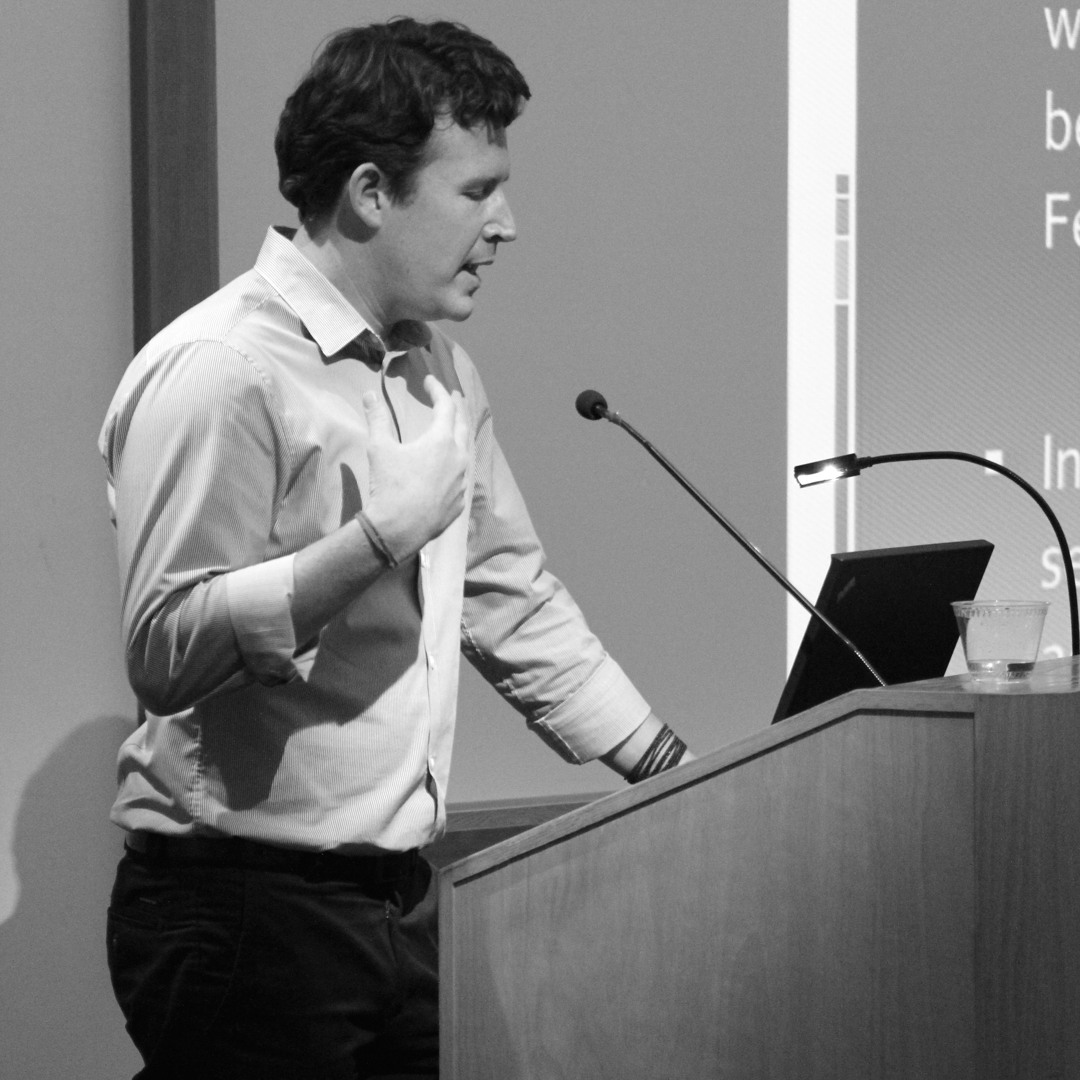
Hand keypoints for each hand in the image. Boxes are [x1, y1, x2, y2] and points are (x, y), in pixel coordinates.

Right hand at [361, 374, 469, 560]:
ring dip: (456, 438)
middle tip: (449, 398)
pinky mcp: (458, 503)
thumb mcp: (379, 449)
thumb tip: (369, 395)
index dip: (437, 390)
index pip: (446, 406)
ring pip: (464, 453)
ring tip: (449, 432)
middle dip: (455, 409)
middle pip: (462, 426)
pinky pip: (460, 479)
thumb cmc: (390, 487)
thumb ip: (377, 419)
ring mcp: (461, 483)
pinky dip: (454, 467)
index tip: (429, 381)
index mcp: (442, 442)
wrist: (398, 530)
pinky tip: (447, 470)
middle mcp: (458, 459)